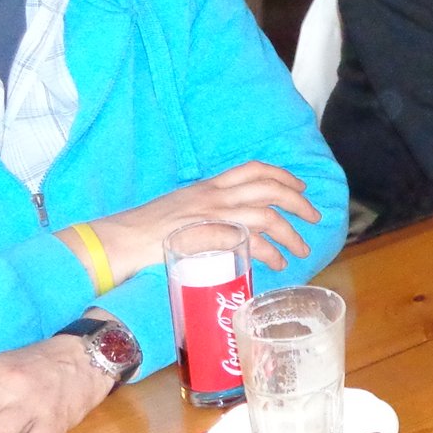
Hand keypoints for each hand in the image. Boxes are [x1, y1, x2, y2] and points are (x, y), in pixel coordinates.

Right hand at [86, 161, 321, 275]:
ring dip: (290, 233)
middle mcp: (214, 196)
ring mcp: (212, 216)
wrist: (118, 240)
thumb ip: (204, 211)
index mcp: (208, 186)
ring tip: (302, 249)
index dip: (281, 174)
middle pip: (269, 188)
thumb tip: (227, 225)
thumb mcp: (180, 209)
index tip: (300, 186)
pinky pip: (250, 242)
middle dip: (298, 201)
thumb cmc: (143, 229)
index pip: (252, 169)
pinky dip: (269, 252)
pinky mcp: (208, 237)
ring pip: (266, 215)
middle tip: (314, 217)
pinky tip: (277, 263)